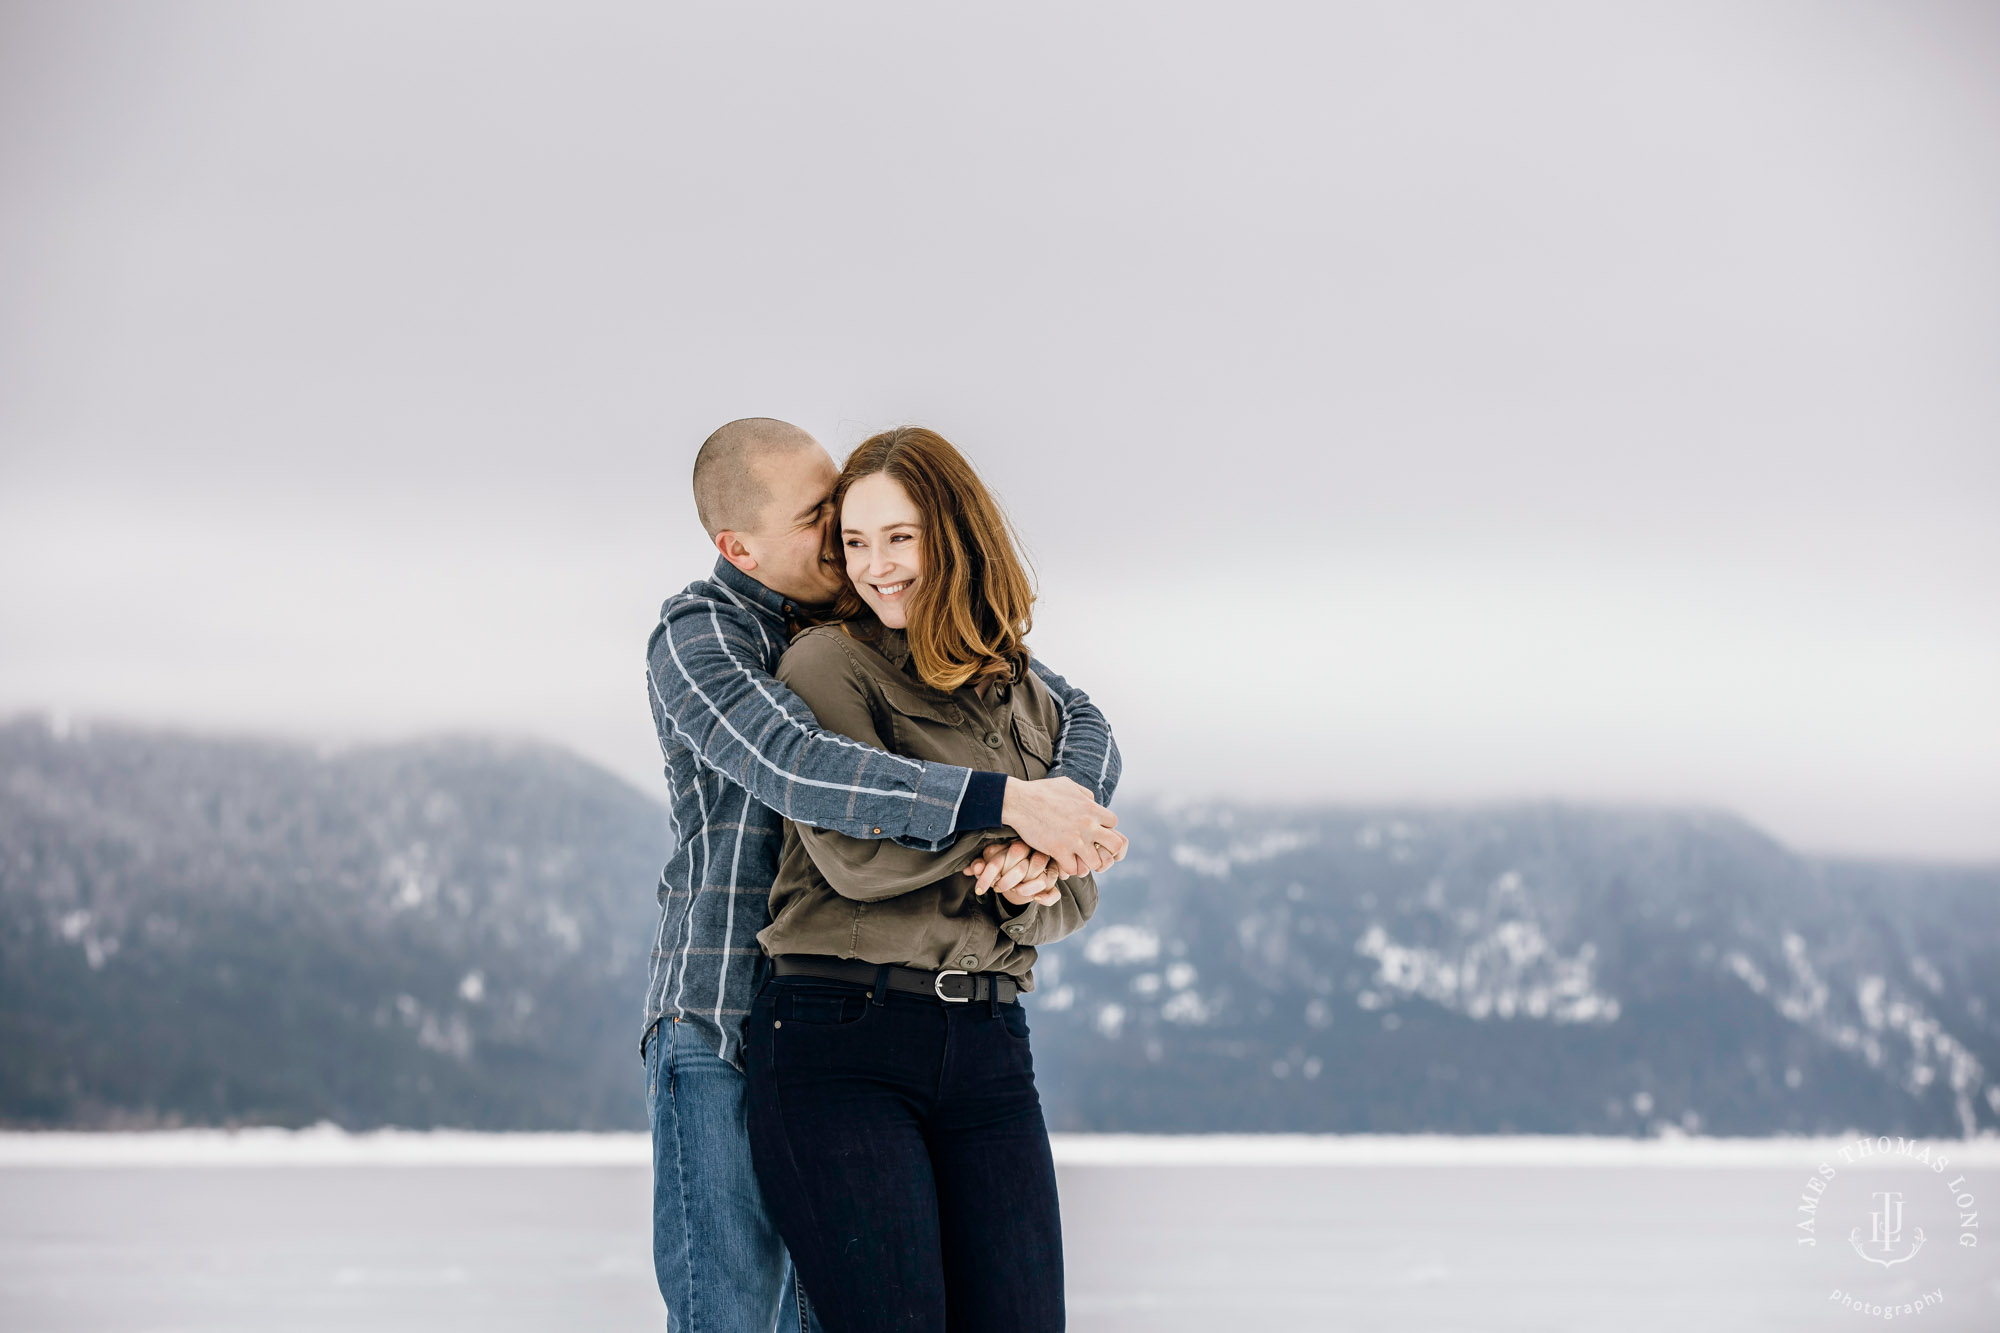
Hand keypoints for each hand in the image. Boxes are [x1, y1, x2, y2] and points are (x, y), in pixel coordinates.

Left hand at [964, 841, 1058, 903]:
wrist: (1017, 874)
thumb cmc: (1003, 864)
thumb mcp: (989, 863)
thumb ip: (980, 864)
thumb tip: (971, 869)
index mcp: (1021, 844)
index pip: (1010, 854)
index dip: (991, 873)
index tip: (980, 888)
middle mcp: (1038, 854)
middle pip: (1026, 867)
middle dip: (1007, 881)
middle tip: (997, 888)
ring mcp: (1048, 871)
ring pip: (1043, 879)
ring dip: (1025, 889)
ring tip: (1014, 891)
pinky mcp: (1051, 886)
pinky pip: (1054, 894)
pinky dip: (1046, 898)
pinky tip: (1035, 899)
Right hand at [999, 777, 1127, 877]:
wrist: (1018, 801)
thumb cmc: (1041, 791)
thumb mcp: (1068, 784)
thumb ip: (1084, 794)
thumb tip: (1092, 801)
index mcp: (1091, 808)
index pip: (1114, 823)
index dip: (1105, 828)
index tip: (1093, 831)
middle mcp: (1087, 825)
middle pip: (1116, 845)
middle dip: (1107, 850)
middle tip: (1094, 851)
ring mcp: (1074, 840)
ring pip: (1097, 863)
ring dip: (1088, 863)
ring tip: (1078, 859)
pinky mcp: (1058, 851)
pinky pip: (1074, 869)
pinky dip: (1069, 868)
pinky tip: (1062, 862)